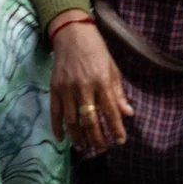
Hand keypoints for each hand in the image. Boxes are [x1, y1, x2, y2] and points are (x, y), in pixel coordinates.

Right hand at [48, 19, 134, 153]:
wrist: (72, 34)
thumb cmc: (97, 51)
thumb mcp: (112, 69)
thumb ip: (118, 93)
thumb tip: (128, 113)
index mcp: (101, 81)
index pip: (110, 111)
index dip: (116, 129)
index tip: (121, 141)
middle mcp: (83, 87)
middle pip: (89, 120)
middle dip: (97, 138)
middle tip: (102, 149)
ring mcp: (66, 89)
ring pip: (71, 121)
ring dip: (78, 137)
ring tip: (84, 149)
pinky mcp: (54, 88)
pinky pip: (55, 113)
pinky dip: (57, 128)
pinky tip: (62, 139)